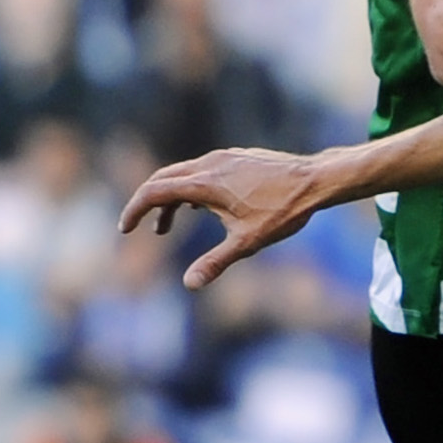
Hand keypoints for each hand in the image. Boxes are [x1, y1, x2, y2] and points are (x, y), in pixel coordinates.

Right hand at [120, 147, 325, 288]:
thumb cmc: (284, 211)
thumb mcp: (248, 241)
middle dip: (147, 204)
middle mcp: (209, 164)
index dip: (134, 210)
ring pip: (183, 174)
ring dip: (170, 199)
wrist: (317, 180)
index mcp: (204, 183)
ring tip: (167, 227)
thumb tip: (189, 284)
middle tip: (140, 227)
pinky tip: (199, 209)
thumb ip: (215, 262)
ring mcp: (224, 158)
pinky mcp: (237, 157)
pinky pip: (201, 170)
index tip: (125, 229)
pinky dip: (189, 189)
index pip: (153, 192)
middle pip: (162, 179)